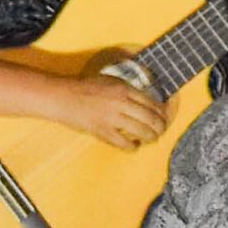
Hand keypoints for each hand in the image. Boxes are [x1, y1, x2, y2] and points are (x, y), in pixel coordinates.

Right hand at [52, 59, 167, 147]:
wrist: (62, 96)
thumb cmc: (84, 88)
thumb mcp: (109, 81)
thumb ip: (126, 90)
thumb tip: (144, 101)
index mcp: (124, 88)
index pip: (152, 103)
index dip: (163, 113)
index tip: (165, 117)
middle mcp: (121, 102)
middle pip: (151, 118)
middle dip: (160, 127)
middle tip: (161, 131)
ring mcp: (112, 118)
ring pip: (142, 131)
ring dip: (151, 137)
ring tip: (151, 139)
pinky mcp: (102, 131)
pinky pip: (125, 143)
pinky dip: (133, 146)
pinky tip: (134, 145)